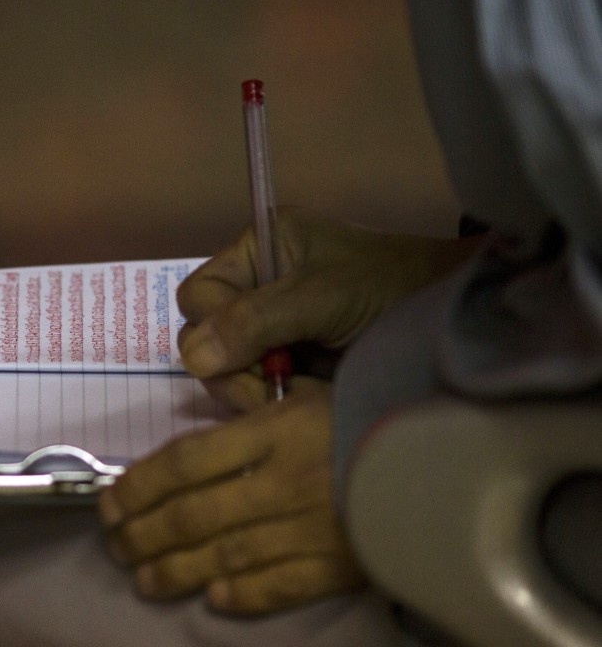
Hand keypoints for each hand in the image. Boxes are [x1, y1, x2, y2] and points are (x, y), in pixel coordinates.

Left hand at [98, 378, 364, 614]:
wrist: (448, 450)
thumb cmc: (370, 410)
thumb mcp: (308, 395)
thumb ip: (254, 419)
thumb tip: (194, 451)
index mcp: (273, 430)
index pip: (186, 460)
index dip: (139, 485)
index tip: (110, 500)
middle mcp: (283, 480)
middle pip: (194, 513)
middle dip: (144, 533)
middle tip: (115, 545)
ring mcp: (311, 526)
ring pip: (225, 555)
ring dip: (176, 570)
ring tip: (142, 580)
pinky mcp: (340, 564)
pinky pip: (280, 585)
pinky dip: (243, 595)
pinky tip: (212, 600)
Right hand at [176, 208, 479, 408]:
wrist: (459, 320)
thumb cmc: (393, 288)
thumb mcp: (323, 296)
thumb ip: (256, 321)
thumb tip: (193, 357)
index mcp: (258, 251)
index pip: (198, 296)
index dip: (214, 328)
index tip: (252, 354)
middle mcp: (256, 287)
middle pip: (205, 339)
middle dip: (236, 369)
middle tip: (276, 385)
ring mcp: (272, 330)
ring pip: (226, 373)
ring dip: (258, 390)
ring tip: (303, 392)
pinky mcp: (291, 366)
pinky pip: (255, 392)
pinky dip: (277, 403)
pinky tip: (310, 399)